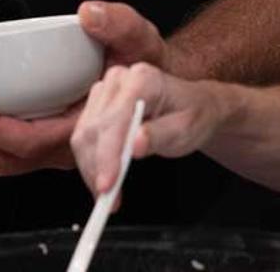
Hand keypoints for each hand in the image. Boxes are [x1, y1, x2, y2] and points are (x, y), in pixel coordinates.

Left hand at [0, 0, 178, 176]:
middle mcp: (62, 144)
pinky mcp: (39, 133)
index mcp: (83, 129)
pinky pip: (1, 143)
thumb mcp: (142, 42)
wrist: (156, 90)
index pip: (30, 142)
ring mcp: (48, 143)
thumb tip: (89, 14)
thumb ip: (121, 26)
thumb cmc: (147, 72)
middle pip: (3, 159)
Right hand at [69, 61, 224, 194]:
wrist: (195, 107)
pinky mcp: (98, 105)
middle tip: (107, 198)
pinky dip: (91, 163)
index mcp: (142, 79)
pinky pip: (84, 137)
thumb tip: (135, 145)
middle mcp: (119, 80)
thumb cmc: (193, 115)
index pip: (115, 120)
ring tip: (107, 194)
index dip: (107, 155)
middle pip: (94, 129)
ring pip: (83, 135)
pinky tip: (102, 179)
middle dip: (97, 168)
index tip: (107, 184)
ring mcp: (106, 91)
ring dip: (91, 169)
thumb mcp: (186, 129)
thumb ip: (160, 135)